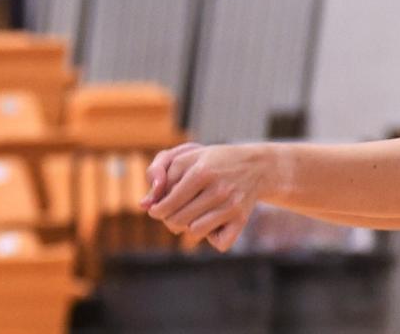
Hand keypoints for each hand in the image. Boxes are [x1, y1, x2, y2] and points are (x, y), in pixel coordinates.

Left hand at [143, 143, 272, 251]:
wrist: (256, 166)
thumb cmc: (213, 161)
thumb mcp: (185, 156)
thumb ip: (159, 171)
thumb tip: (144, 205)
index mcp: (200, 171)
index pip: (165, 205)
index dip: (157, 210)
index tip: (160, 207)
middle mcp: (218, 189)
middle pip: (177, 221)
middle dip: (171, 219)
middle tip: (178, 210)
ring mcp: (231, 205)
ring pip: (194, 232)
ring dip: (191, 226)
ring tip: (197, 214)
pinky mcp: (242, 219)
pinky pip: (219, 243)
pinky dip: (214, 238)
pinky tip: (216, 223)